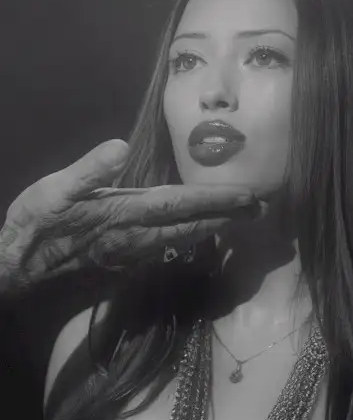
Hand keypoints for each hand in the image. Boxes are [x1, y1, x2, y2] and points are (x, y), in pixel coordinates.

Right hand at [0, 139, 263, 293]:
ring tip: (243, 217)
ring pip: (187, 239)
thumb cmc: (36, 228)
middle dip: (229, 215)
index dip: (216, 199)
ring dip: (218, 226)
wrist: (21, 272)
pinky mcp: (130, 261)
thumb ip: (87, 173)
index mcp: (126, 214)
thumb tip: (117, 147)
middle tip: (261, 207)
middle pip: (193, 224)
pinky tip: (205, 234)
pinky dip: (195, 239)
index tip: (247, 196)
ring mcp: (137, 252)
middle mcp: (139, 236)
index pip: (181, 204)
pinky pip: (172, 248)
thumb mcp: (52, 193)